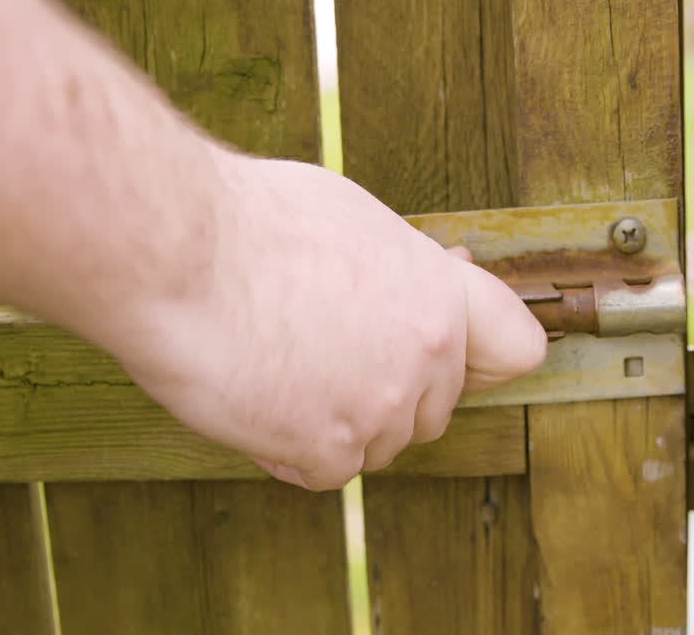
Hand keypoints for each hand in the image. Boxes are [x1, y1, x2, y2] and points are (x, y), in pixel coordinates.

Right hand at [103, 152, 546, 490]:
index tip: (443, 355)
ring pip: (380, 446)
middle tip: (323, 359)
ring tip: (277, 370)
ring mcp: (380, 406)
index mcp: (438, 293)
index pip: (517, 348)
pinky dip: (290, 453)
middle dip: (389, 395)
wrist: (176, 251)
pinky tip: (255, 404)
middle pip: (434, 410)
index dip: (483, 359)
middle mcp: (426, 353)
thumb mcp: (351, 223)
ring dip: (336, 425)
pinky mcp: (326, 449)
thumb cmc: (246, 220)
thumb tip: (404, 288)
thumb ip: (397, 274)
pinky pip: (326, 473)